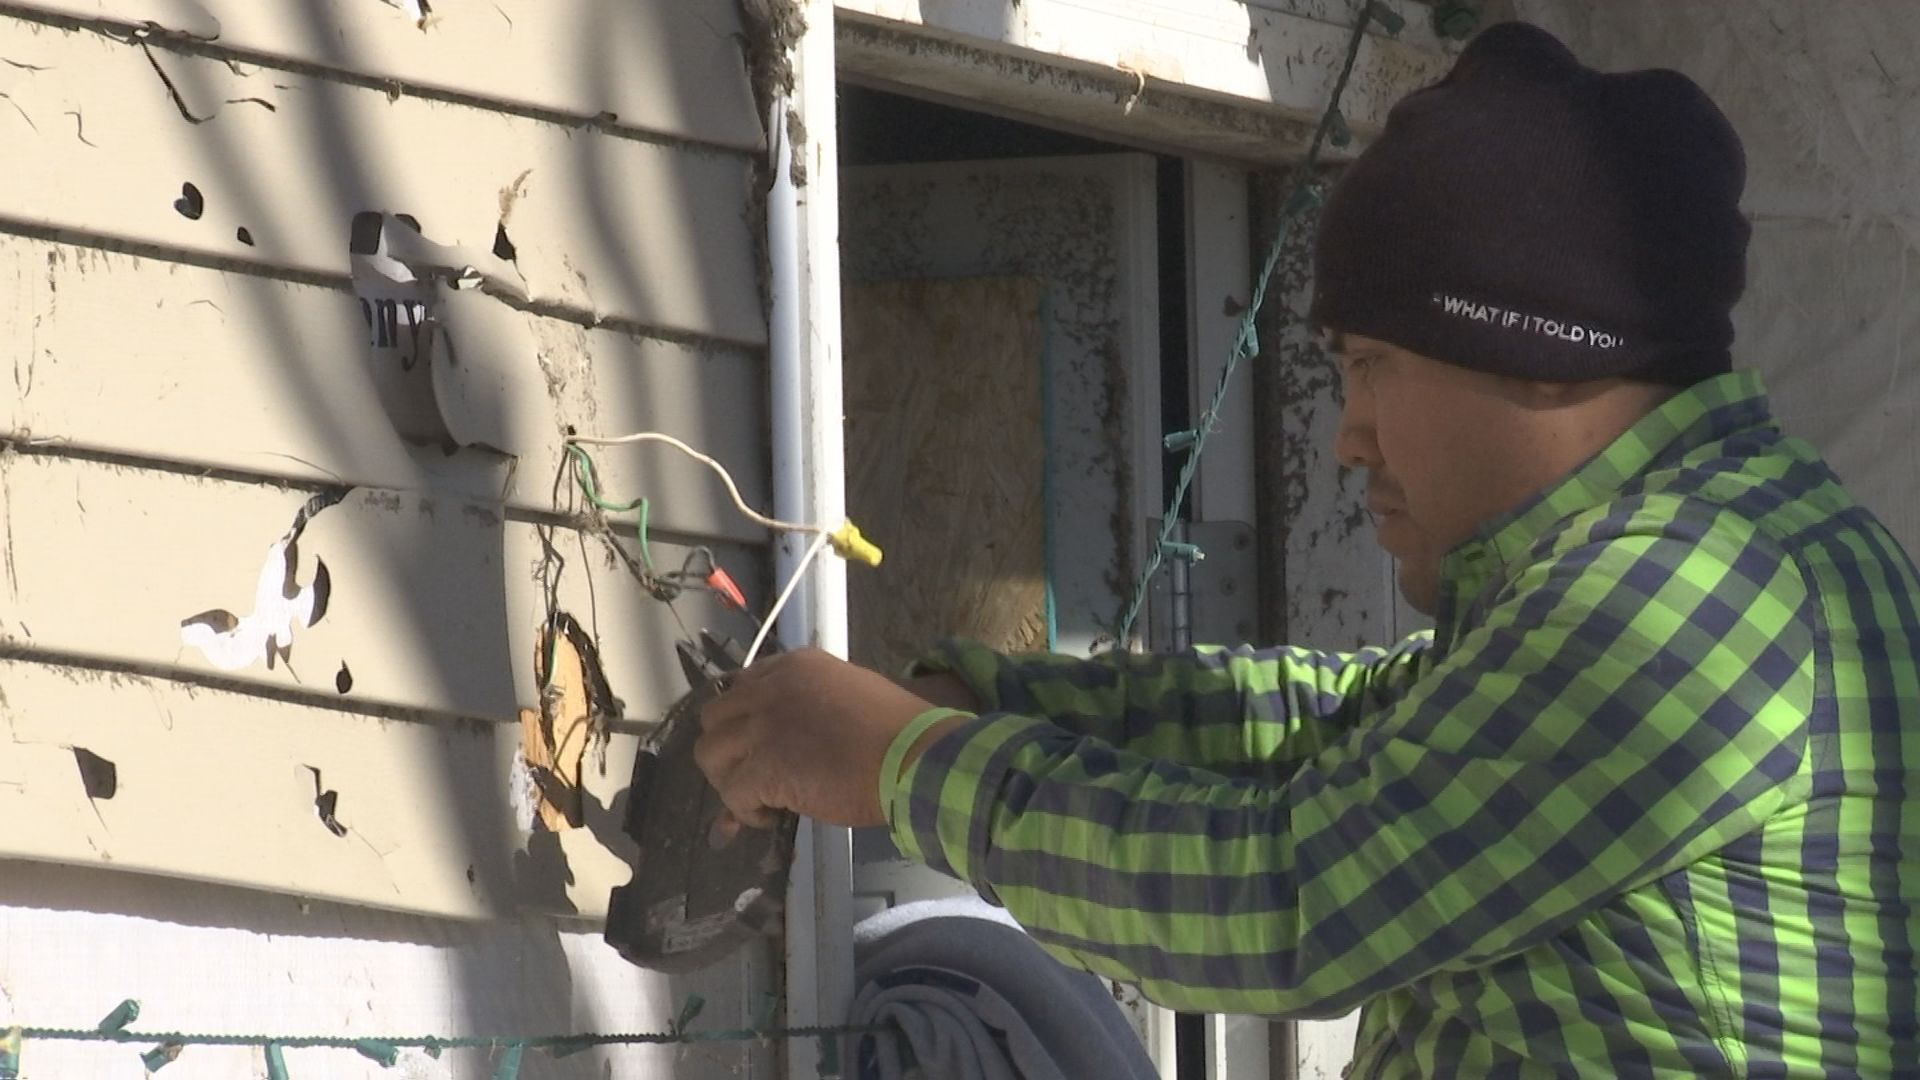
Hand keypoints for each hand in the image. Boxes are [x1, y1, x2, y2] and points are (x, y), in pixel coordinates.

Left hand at [695, 648, 968, 827]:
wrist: (915, 755)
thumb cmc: (898, 731)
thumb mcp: (847, 697)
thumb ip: (810, 707)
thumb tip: (787, 744)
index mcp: (794, 666)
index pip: (741, 687)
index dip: (744, 722)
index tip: (757, 745)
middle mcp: (770, 688)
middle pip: (715, 718)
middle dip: (728, 750)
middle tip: (752, 774)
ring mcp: (763, 727)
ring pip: (711, 754)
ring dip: (730, 780)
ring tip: (760, 798)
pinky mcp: (764, 768)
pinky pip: (733, 794)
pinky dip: (746, 811)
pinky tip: (772, 817)